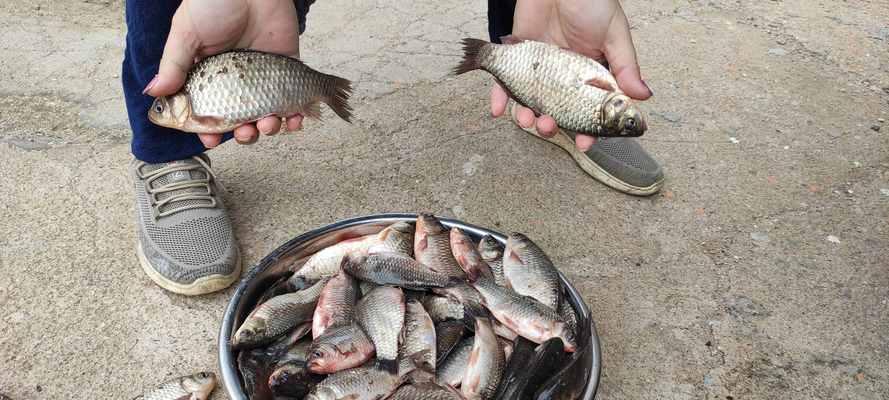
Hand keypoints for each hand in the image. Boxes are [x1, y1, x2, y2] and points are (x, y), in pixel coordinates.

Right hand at [143, 0, 301, 146]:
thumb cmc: (213, 2)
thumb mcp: (186, 32)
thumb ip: (174, 64)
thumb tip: (154, 92)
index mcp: (208, 75)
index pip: (207, 111)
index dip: (209, 130)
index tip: (212, 140)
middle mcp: (236, 81)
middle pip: (240, 120)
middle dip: (245, 134)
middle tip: (247, 132)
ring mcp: (263, 76)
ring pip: (268, 115)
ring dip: (270, 128)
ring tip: (269, 124)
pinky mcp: (288, 69)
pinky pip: (294, 100)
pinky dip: (296, 116)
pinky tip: (294, 120)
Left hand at [489, 0, 651, 150]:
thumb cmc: (592, 1)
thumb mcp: (614, 33)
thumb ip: (625, 65)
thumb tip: (643, 96)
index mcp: (590, 75)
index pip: (589, 110)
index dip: (587, 130)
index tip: (584, 144)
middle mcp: (564, 77)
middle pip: (556, 111)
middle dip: (551, 125)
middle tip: (548, 127)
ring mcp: (539, 69)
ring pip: (530, 101)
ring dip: (526, 116)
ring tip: (527, 120)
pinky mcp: (517, 57)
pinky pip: (504, 81)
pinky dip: (498, 96)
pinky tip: (497, 110)